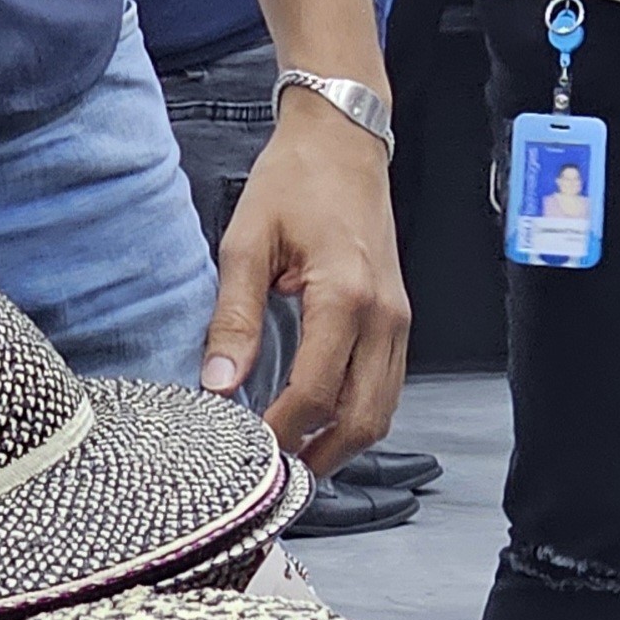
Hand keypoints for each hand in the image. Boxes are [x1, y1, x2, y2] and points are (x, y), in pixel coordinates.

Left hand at [205, 95, 410, 470]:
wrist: (343, 142)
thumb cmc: (295, 182)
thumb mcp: (246, 243)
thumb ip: (234, 317)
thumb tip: (220, 382)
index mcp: (345, 296)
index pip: (315, 392)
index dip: (281, 431)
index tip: (248, 451)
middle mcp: (384, 315)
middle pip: (361, 419)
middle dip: (318, 456)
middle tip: (274, 477)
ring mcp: (399, 320)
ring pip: (382, 411)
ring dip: (341, 445)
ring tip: (295, 461)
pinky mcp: (399, 319)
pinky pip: (387, 387)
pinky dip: (357, 416)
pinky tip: (320, 425)